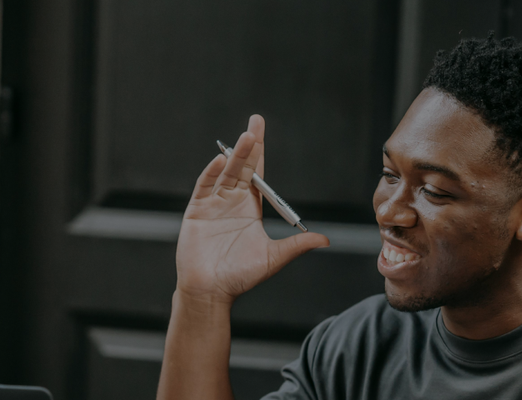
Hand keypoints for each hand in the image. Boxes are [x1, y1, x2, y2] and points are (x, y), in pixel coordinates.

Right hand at [175, 115, 328, 302]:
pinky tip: (221, 161)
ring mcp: (213, 205)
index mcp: (250, 209)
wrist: (210, 291)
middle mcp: (231, 202)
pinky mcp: (196, 211)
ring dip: (235, 155)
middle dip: (249, 144)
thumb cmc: (239, 277)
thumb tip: (324, 239)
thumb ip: (296, 245)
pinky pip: (205, 187)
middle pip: (242, 167)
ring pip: (226, 173)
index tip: (261, 132)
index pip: (257, 175)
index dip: (260, 153)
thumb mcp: (273, 259)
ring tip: (246, 138)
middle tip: (256, 122)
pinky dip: (212, 173)